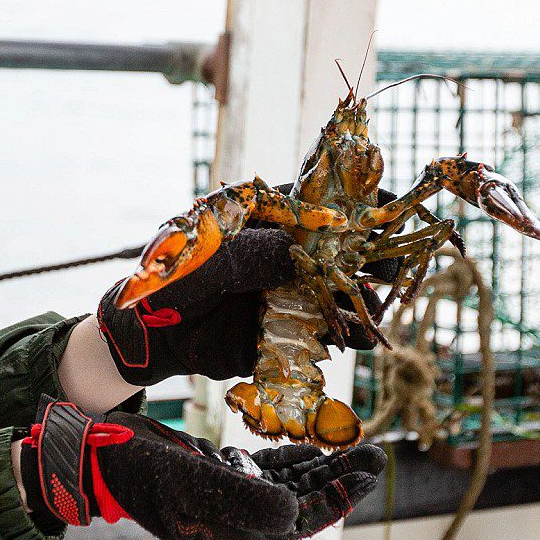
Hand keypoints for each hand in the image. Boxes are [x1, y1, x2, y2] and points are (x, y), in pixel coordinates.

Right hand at [14, 398, 386, 539]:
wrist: (95, 450)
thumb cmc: (137, 467)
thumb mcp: (190, 480)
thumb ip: (243, 498)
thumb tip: (296, 515)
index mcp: (227, 533)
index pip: (294, 523)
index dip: (332, 502)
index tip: (364, 480)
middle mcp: (231, 519)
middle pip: (300, 503)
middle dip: (339, 482)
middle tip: (377, 459)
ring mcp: (225, 495)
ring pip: (288, 484)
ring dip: (324, 468)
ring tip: (361, 450)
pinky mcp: (218, 472)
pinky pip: (266, 469)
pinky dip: (293, 458)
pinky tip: (316, 446)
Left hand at [96, 225, 392, 386]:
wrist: (145, 335)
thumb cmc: (167, 279)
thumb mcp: (206, 259)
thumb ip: (251, 256)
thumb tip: (300, 255)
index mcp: (265, 219)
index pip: (320, 201)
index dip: (358, 201)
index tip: (390, 206)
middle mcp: (282, 253)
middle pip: (340, 248)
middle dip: (372, 254)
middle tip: (395, 266)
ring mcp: (286, 292)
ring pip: (336, 291)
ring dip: (362, 298)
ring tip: (380, 307)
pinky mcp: (283, 332)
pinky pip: (320, 333)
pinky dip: (343, 336)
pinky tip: (363, 339)